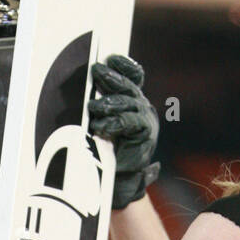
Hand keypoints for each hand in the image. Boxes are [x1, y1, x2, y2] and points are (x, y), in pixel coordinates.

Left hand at [89, 54, 159, 209]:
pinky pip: (129, 123)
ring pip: (128, 103)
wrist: (117, 182)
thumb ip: (102, 105)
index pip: (134, 76)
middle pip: (129, 86)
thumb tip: (93, 81)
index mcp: (134, 102)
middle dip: (111, 77)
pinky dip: (113, 123)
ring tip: (92, 107)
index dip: (124, 65)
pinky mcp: (145, 135)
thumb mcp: (102, 122)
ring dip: (108, 102)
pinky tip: (101, 127)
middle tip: (96, 70)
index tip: (109, 57)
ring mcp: (146, 121)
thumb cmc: (106, 152)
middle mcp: (142, 109)